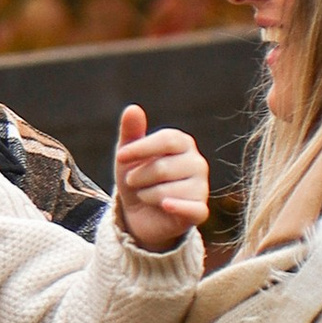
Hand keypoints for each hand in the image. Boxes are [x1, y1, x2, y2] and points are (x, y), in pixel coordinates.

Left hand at [112, 105, 208, 252]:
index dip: (141, 148)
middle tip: (134, 182)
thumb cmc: (137, 178)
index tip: (120, 157)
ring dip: (146, 196)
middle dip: (139, 177)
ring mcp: (201, 188)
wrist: (140, 214)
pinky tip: (165, 206)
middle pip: (163, 168)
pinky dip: (176, 208)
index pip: (167, 140)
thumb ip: (131, 132)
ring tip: (146, 196)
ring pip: (167, 192)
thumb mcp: (128, 155)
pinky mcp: (199, 211)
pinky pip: (192, 209)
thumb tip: (133, 109)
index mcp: (183, 143)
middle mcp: (197, 163)